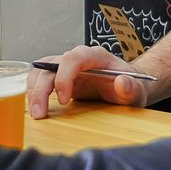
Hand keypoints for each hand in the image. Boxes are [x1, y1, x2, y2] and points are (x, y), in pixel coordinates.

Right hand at [27, 44, 152, 118]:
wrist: (128, 86)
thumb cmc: (131, 86)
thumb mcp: (136, 90)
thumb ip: (131, 87)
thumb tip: (121, 82)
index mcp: (96, 56)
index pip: (72, 58)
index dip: (64, 77)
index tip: (64, 100)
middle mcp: (78, 58)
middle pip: (50, 65)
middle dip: (41, 89)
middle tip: (40, 113)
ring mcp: (66, 67)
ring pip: (40, 71)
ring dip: (34, 91)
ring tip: (37, 114)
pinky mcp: (59, 77)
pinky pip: (40, 79)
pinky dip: (34, 91)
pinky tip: (36, 107)